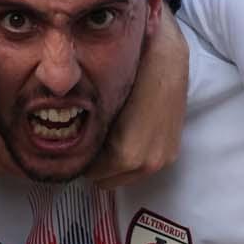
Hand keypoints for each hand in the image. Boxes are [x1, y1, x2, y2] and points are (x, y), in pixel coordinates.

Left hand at [89, 14, 188, 183]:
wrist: (166, 63)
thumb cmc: (130, 80)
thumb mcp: (101, 110)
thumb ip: (89, 136)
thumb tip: (71, 149)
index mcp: (125, 156)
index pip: (90, 174)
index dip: (82, 160)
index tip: (79, 147)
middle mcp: (146, 163)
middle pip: (107, 181)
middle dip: (97, 165)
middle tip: (93, 143)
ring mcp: (161, 160)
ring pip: (125, 177)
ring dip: (115, 164)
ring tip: (111, 138)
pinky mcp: (171, 154)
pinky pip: (142, 168)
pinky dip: (133, 158)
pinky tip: (129, 135)